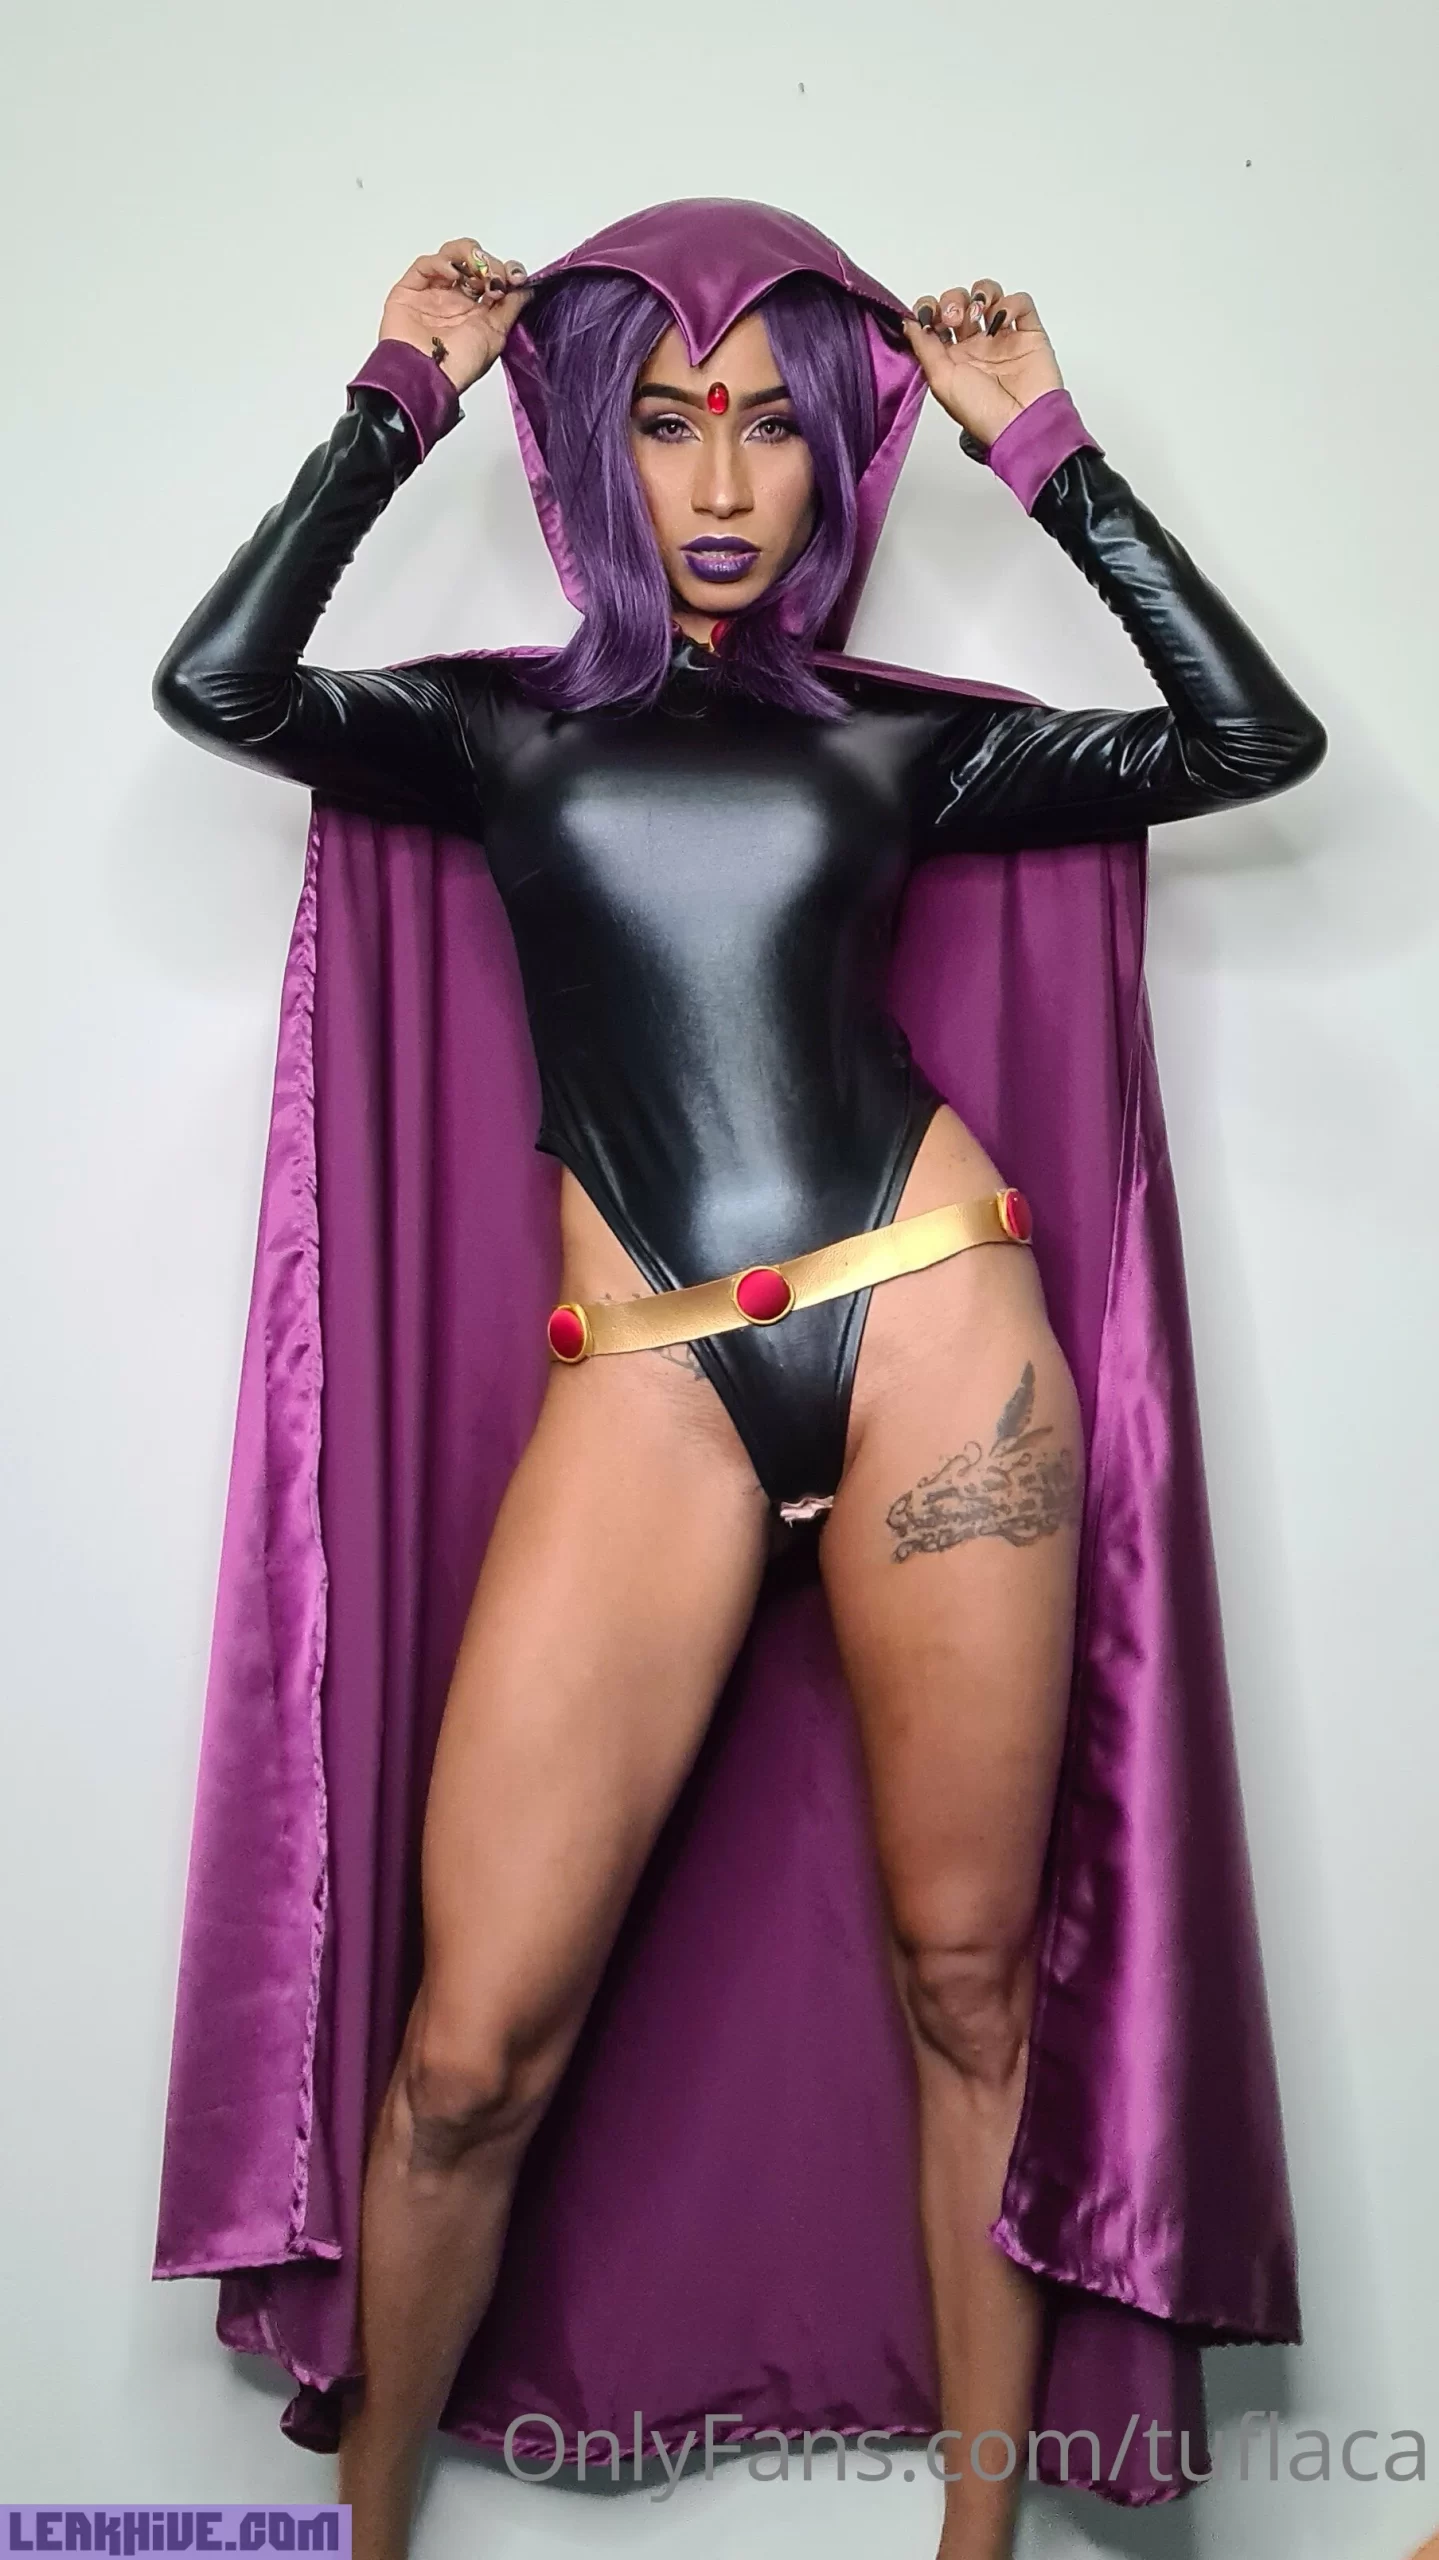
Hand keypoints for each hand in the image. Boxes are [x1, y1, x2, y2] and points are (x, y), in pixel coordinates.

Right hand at [378, 237, 530, 394]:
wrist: (428, 376)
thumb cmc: (458, 366)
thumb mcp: (496, 335)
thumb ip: (511, 308)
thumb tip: (527, 289)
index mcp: (476, 314)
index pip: (493, 279)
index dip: (506, 271)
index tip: (516, 277)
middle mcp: (455, 302)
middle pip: (474, 263)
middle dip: (490, 264)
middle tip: (495, 278)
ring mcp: (433, 294)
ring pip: (451, 256)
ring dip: (469, 255)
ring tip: (478, 271)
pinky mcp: (410, 290)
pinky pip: (425, 264)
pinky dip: (442, 262)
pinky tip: (454, 275)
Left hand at [902, 278, 1062, 447]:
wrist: (1021, 424)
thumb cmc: (983, 413)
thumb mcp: (941, 382)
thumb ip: (923, 348)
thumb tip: (908, 322)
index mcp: (951, 359)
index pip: (935, 320)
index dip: (929, 309)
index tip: (927, 316)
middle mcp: (975, 346)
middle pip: (959, 302)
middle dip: (953, 301)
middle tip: (954, 319)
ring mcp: (1002, 338)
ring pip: (989, 295)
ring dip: (980, 294)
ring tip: (978, 312)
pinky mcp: (1029, 333)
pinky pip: (1020, 302)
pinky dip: (1010, 303)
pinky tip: (1002, 320)